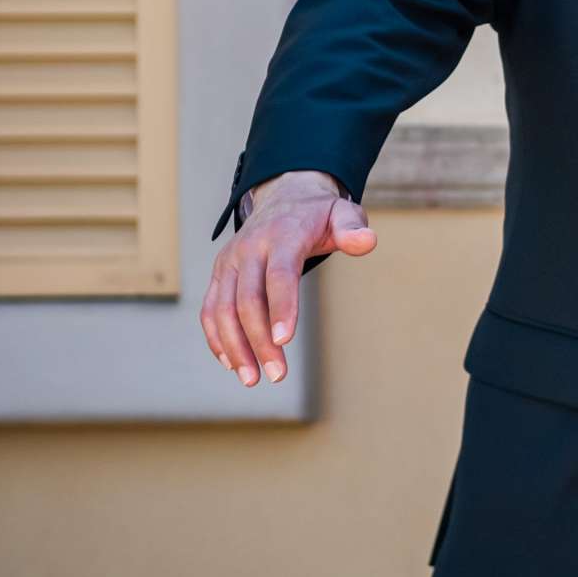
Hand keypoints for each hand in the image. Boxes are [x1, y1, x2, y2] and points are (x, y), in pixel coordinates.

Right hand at [199, 170, 375, 385]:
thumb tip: (367, 241)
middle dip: (260, 341)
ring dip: (235, 347)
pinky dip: (216, 338)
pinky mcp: (220, 274)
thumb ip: (353, 228)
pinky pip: (210, 309)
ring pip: (222, 309)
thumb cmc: (319, 214)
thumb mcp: (343, 213)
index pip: (279, 275)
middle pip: (248, 300)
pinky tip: (233, 363)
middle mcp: (249, 249)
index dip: (282, 307)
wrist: (284, 197)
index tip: (286, 341)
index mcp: (282, 236)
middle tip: (277, 374)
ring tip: (253, 379)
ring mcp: (229, 262)